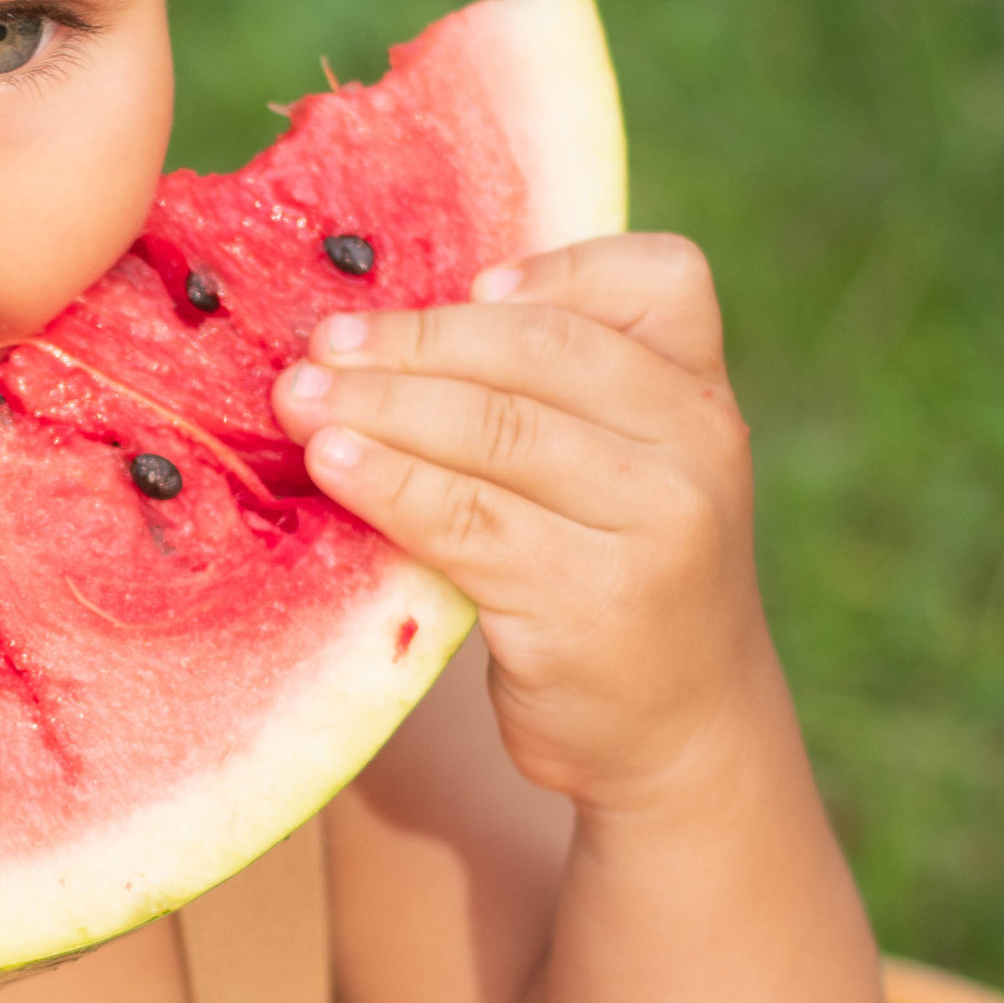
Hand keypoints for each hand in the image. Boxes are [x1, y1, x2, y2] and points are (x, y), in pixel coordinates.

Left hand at [272, 232, 769, 813]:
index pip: (655, 280)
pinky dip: (389, 484)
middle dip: (416, 340)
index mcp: (703, 393)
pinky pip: (467, 520)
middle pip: (541, 352)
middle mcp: (697, 446)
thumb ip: (556, 401)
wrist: (682, 733)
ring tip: (300, 401)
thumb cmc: (619, 580)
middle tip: (321, 344)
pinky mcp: (591, 600)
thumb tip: (387, 333)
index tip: (465, 281)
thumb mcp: (625, 474)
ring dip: (380, 407)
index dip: (552, 269)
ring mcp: (654, 524)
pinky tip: (334, 466)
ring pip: (495, 431)